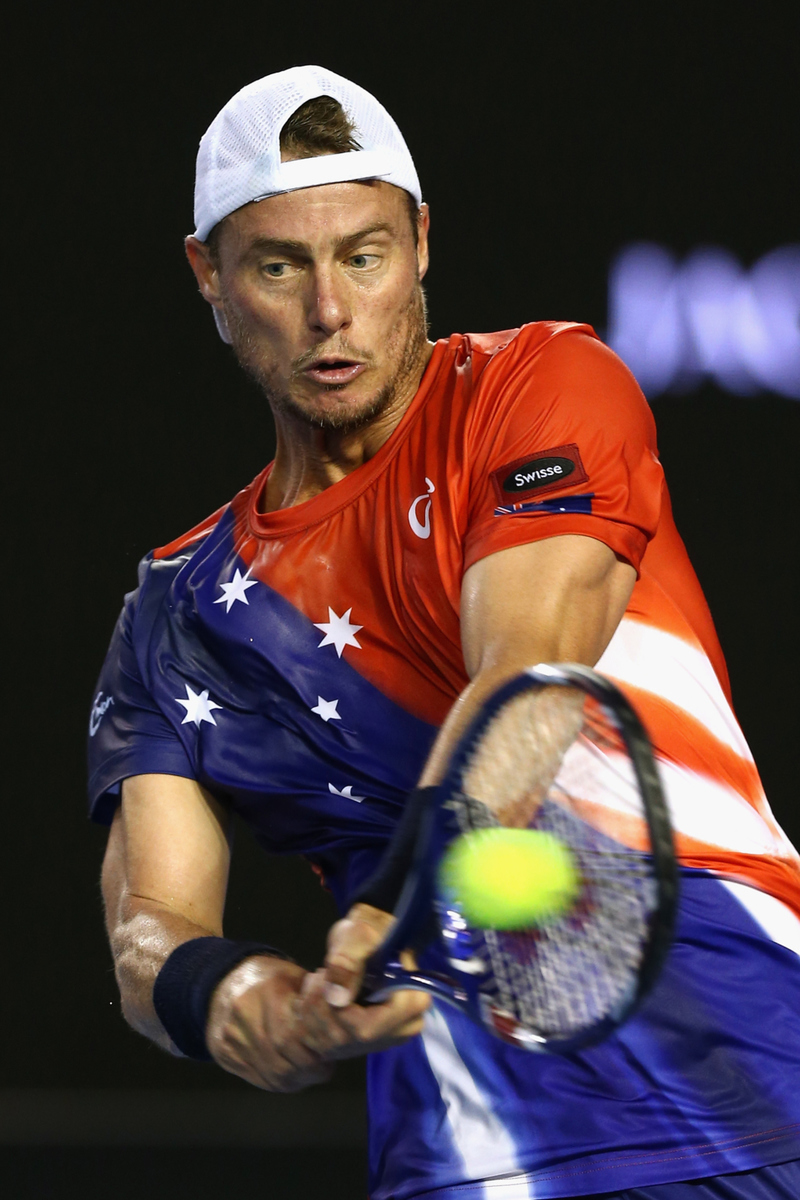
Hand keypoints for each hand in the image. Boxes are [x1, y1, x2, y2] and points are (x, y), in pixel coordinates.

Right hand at [206, 955, 333, 1091]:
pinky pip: (257, 1078)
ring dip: (296, 1078)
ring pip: (272, 1073)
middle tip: (323, 1068)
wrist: (225, 980)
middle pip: (283, 1059)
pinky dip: (278, 1080)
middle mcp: (245, 1013)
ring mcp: (231, 1036)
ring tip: (309, 1072)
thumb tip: (345, 1030)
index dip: (317, 1052)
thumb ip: (319, 1003)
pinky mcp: (223, 1052)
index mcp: (269, 990)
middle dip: (309, 1069)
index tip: (331, 1055)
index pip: (297, 1035)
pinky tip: (290, 1073)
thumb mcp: (298, 978)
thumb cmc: (272, 979)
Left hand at [293, 903, 429, 1059]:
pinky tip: (314, 996)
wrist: (369, 938)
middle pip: (346, 1039)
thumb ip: (348, 960)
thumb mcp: (360, 934)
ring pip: (329, 1045)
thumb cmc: (372, 931)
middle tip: (319, 973)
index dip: (338, 1008)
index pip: (367, 1027)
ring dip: (310, 1010)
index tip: (329, 975)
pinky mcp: (359, 1043)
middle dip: (320, 1006)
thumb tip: (336, 998)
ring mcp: (378, 1040)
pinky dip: (307, 1019)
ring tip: (317, 979)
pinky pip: (320, 1046)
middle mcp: (398, 1031)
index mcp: (411, 1005)